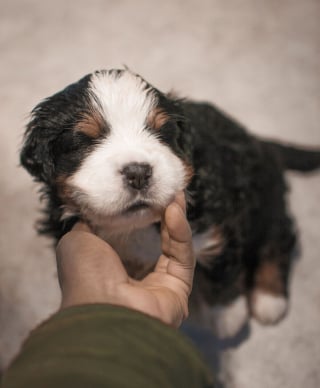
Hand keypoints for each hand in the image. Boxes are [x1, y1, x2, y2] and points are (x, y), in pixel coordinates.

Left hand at [56, 192, 194, 326]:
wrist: (100, 307)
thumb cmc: (85, 274)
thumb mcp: (78, 239)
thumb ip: (91, 223)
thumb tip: (97, 210)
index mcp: (113, 268)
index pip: (133, 236)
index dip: (140, 213)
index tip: (145, 192)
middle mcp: (138, 277)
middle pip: (157, 239)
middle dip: (163, 212)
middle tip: (166, 189)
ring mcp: (160, 284)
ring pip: (174, 245)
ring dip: (175, 218)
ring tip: (175, 194)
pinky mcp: (179, 288)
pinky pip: (183, 255)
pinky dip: (181, 232)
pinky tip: (175, 210)